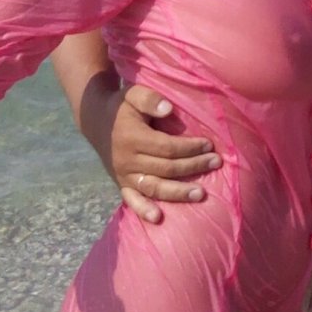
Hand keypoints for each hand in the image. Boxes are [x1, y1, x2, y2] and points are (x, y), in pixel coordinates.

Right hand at [93, 83, 220, 223]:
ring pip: (155, 187)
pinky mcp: (121, 184)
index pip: (168, 147)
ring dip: (179, 192)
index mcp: (133, 138)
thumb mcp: (133, 94)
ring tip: (202, 194)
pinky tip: (158, 218)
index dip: (190, 148)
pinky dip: (143, 210)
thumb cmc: (121, 106)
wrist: (95, 120)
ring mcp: (124, 175)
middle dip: (194, 166)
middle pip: (167, 168)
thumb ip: (150, 99)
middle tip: (216, 162)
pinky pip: (132, 200)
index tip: (209, 144)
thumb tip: (168, 109)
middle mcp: (128, 160)